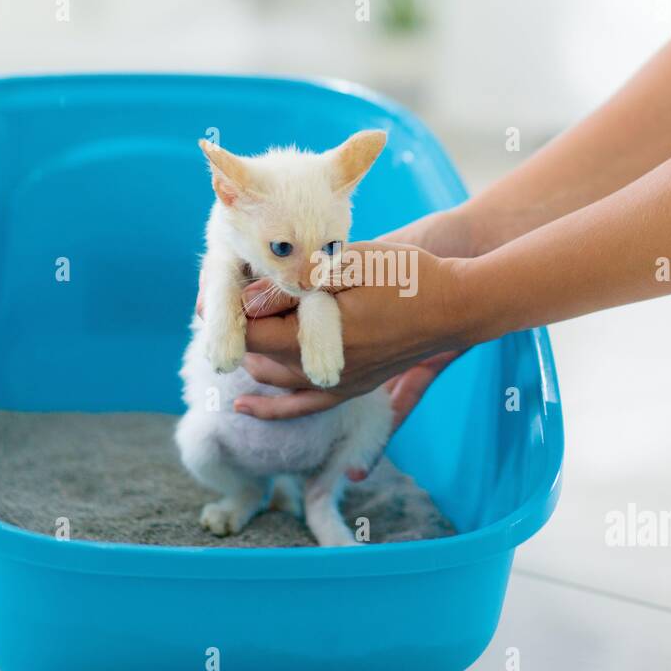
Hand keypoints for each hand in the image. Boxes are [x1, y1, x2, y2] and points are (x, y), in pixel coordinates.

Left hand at [236, 241, 474, 423]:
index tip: (211, 294)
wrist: (459, 305)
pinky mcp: (353, 386)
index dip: (228, 312)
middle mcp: (328, 372)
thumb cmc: (408, 277)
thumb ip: (298, 282)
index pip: (254, 331)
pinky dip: (272, 405)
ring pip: (276, 379)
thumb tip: (249, 299)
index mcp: (323, 339)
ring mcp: (341, 384)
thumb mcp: (349, 265)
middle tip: (217, 307)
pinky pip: (302, 405)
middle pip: (260, 356)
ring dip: (252, 356)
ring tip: (234, 333)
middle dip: (238, 331)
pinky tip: (247, 404)